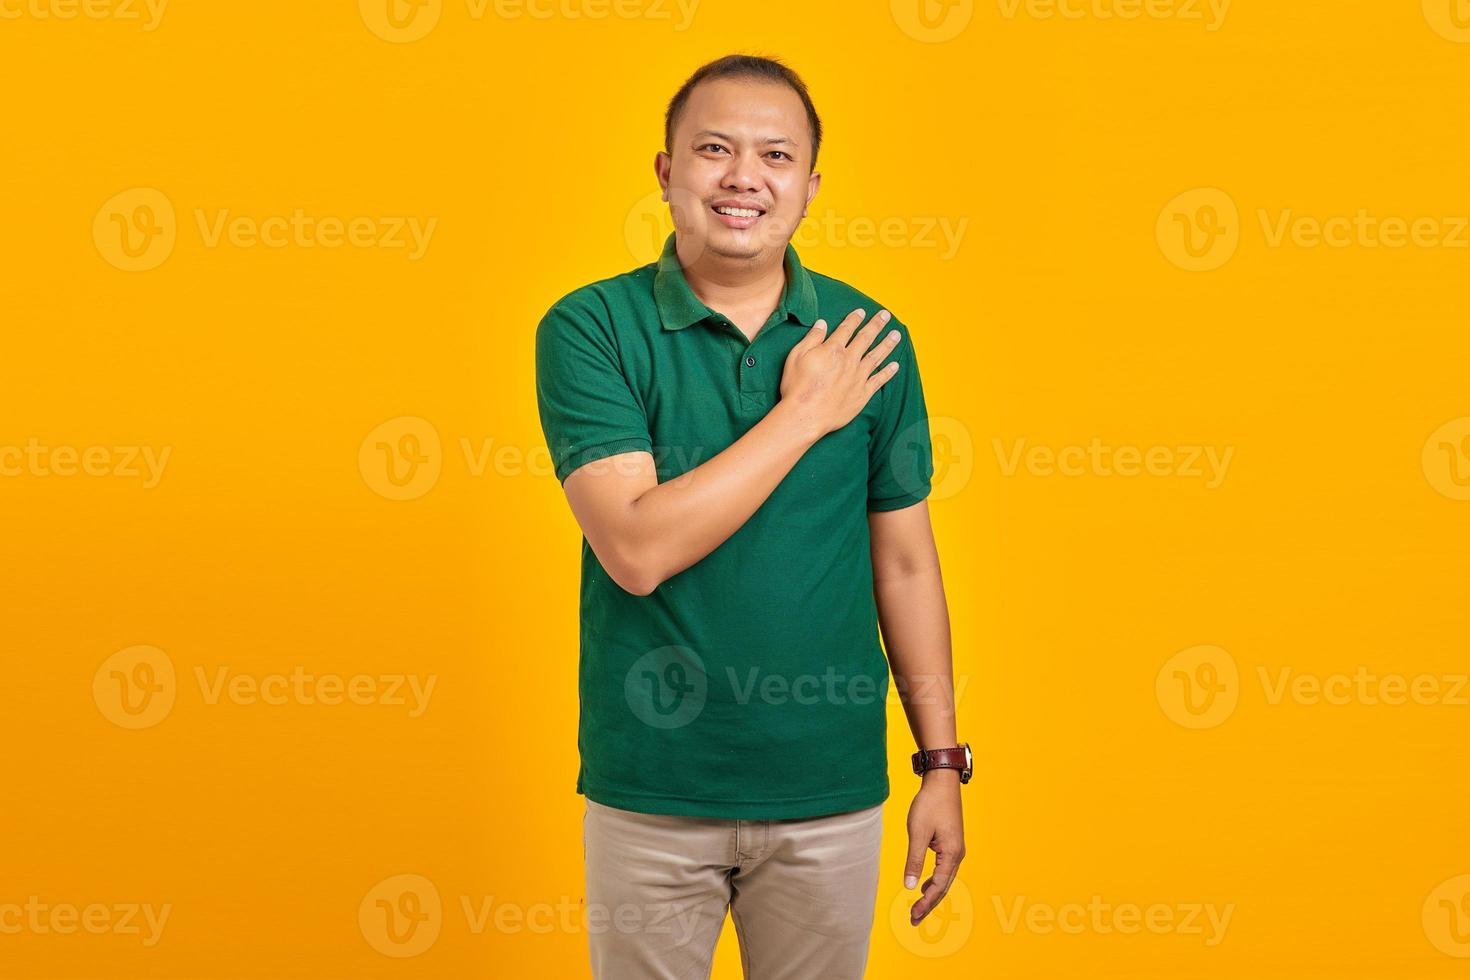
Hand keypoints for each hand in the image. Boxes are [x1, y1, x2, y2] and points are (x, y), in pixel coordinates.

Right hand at [778, 308, 902, 437]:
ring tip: (896, 335)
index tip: (861, 311)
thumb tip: (822, 323)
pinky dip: (888, 372)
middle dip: (876, 325)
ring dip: (887, 344)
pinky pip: (879, 380)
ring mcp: (858, 377)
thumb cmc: (797, 387)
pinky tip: (896, 365)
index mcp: (833, 349)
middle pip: (865, 338)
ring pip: (877, 356)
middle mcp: (849, 360)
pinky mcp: (862, 394)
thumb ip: (812, 338)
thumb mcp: (796, 356)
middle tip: (885, 315)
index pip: (846, 329)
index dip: (854, 319)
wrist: (806, 415)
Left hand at [904, 770, 965, 925]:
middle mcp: (957, 854)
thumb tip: (910, 886)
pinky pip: (943, 869)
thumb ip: (914, 861)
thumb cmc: (930, 805)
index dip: (926, 902)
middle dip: (929, 904)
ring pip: (944, 879)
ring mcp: (955, 849)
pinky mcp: (951, 843)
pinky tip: (924, 885)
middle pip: (944, 886)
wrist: (942, 782)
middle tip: (914, 920)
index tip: (913, 915)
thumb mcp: (918, 833)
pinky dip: (934, 880)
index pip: (938, 886)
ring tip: (918, 908)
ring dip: (932, 893)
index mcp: (951, 854)